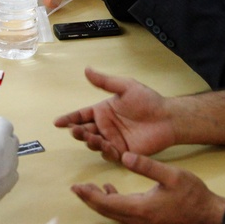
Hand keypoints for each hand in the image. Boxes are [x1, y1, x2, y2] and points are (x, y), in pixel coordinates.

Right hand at [54, 67, 175, 161]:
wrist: (167, 118)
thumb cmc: (148, 101)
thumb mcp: (125, 87)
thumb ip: (105, 81)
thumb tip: (86, 69)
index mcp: (103, 111)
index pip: (81, 115)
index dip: (69, 119)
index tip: (57, 122)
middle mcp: (105, 126)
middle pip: (85, 131)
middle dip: (77, 131)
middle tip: (74, 130)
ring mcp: (113, 140)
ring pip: (94, 143)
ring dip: (89, 140)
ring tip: (88, 136)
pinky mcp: (122, 151)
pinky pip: (109, 153)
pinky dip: (104, 150)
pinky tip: (104, 144)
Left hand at [71, 152, 224, 223]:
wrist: (209, 217)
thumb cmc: (193, 196)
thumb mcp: (172, 175)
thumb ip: (147, 166)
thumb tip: (124, 156)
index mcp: (141, 208)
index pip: (107, 202)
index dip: (90, 194)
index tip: (77, 186)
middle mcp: (138, 220)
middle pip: (106, 211)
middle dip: (89, 199)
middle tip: (75, 188)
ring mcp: (143, 223)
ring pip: (114, 213)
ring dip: (100, 201)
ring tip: (89, 189)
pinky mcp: (149, 222)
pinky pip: (124, 214)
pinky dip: (113, 203)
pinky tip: (112, 190)